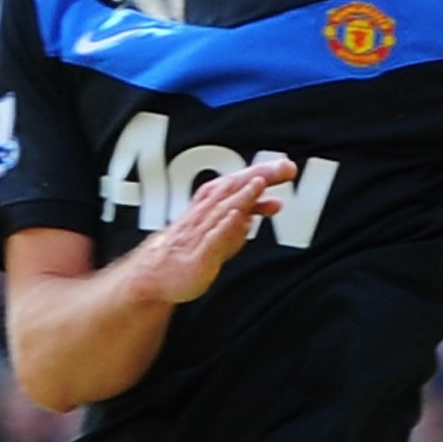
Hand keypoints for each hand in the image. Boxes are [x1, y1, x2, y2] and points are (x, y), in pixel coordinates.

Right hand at [127, 160, 293, 305]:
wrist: (154, 275)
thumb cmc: (189, 249)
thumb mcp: (222, 231)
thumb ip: (244, 218)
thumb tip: (270, 205)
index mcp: (210, 205)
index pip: (239, 184)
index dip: (263, 173)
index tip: (287, 166)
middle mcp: (205, 214)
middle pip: (233, 190)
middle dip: (259, 176)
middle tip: (285, 167)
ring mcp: (199, 235)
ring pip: (222, 211)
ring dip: (242, 196)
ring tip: (260, 183)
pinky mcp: (197, 257)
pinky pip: (210, 239)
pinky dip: (223, 227)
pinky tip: (236, 216)